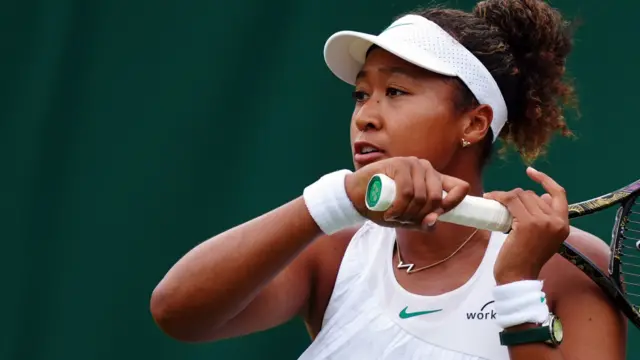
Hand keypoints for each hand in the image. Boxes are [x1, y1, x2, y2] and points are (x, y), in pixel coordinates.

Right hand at [345, 157, 469, 229]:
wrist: (356, 196)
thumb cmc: (383, 206)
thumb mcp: (407, 218)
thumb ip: (423, 222)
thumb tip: (434, 221)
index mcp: (434, 180)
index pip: (459, 187)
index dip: (454, 202)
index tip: (438, 215)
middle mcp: (427, 169)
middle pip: (436, 198)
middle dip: (419, 216)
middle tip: (403, 219)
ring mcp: (413, 164)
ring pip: (421, 197)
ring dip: (406, 214)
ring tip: (393, 216)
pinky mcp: (399, 164)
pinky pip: (407, 192)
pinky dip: (399, 208)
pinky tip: (390, 213)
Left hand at [484, 167, 569, 283]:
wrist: (518, 277)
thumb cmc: (526, 259)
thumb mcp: (543, 237)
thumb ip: (545, 218)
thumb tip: (541, 195)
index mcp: (563, 225)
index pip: (559, 193)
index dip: (546, 180)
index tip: (531, 172)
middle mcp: (556, 221)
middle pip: (532, 195)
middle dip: (515, 196)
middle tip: (500, 203)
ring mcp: (542, 222)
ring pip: (520, 196)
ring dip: (504, 196)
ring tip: (493, 202)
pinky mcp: (527, 224)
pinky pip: (510, 201)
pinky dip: (498, 197)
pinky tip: (490, 198)